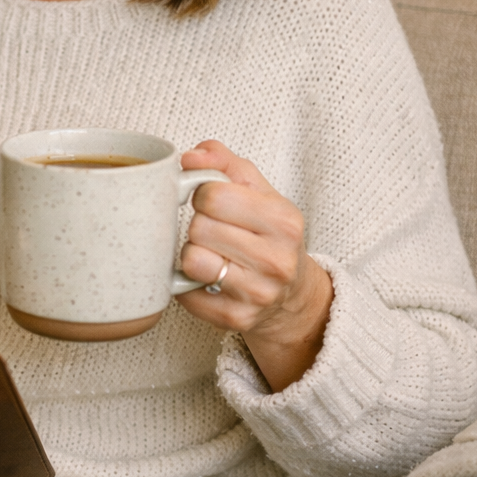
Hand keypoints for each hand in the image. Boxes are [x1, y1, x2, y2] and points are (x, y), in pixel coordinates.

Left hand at [178, 140, 333, 391]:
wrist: (291, 296)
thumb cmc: (268, 235)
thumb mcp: (258, 192)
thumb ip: (224, 164)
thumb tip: (190, 157)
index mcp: (284, 221)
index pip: (213, 194)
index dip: (202, 194)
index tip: (212, 202)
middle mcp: (277, 260)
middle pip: (199, 227)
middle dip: (198, 225)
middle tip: (213, 231)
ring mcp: (257, 294)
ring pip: (190, 260)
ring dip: (190, 254)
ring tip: (209, 254)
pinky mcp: (236, 319)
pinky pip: (184, 292)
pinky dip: (186, 283)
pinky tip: (206, 279)